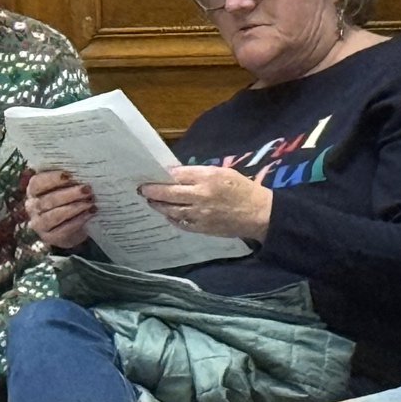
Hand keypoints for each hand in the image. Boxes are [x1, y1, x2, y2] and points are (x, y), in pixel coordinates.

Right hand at [25, 168, 95, 248]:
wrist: (70, 228)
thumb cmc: (66, 202)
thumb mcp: (64, 189)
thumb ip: (67, 180)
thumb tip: (81, 170)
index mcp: (33, 191)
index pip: (36, 183)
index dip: (52, 179)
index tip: (69, 175)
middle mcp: (32, 207)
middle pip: (48, 200)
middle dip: (69, 194)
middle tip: (87, 189)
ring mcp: (39, 224)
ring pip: (55, 215)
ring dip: (74, 207)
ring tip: (90, 202)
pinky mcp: (50, 237)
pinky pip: (64, 229)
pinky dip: (78, 220)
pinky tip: (89, 213)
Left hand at [139, 165, 272, 240]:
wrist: (258, 213)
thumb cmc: (241, 188)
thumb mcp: (222, 172)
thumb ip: (200, 173)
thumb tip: (177, 175)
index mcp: (208, 177)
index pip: (178, 174)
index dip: (163, 174)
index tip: (152, 174)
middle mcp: (201, 195)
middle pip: (169, 193)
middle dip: (152, 190)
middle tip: (142, 189)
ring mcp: (200, 214)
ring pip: (172, 210)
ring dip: (159, 205)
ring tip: (150, 201)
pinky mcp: (202, 228)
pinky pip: (181, 223)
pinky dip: (172, 218)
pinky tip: (167, 214)